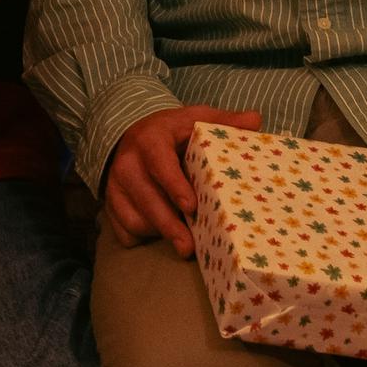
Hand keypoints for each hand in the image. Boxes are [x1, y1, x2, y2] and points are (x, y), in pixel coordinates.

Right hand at [101, 104, 262, 252]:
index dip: (173, 185)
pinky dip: (141, 238)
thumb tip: (256, 120)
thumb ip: (223, 121)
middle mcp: (127, 163)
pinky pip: (122, 231)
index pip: (159, 163)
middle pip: (145, 198)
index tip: (191, 206)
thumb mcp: (194, 119)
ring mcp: (115, 186)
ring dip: (158, 233)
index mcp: (150, 140)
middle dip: (168, 225)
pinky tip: (160, 237)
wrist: (132, 134)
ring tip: (184, 244)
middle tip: (189, 247)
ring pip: (134, 218)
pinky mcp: (110, 204)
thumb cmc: (171, 132)